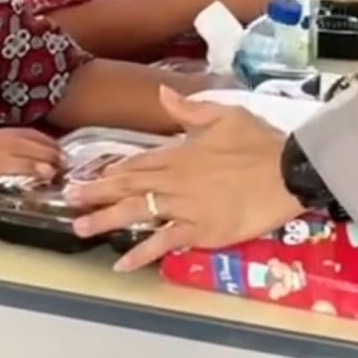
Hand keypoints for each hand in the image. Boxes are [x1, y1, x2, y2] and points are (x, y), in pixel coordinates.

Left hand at [65, 87, 301, 271]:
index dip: (112, 172)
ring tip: (80, 227)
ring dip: (107, 220)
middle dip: (97, 194)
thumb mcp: (225, 112)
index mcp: (180, 152)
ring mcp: (186, 207)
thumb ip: (189, 107)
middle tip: (69, 200)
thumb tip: (161, 93)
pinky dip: (142, 253)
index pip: (138, 163)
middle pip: (129, 187)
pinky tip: (122, 264)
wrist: (288, 170)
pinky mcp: (201, 231)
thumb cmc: (259, 140)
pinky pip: (165, 243)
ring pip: (139, 213)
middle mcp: (175, 180)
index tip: (91, 177)